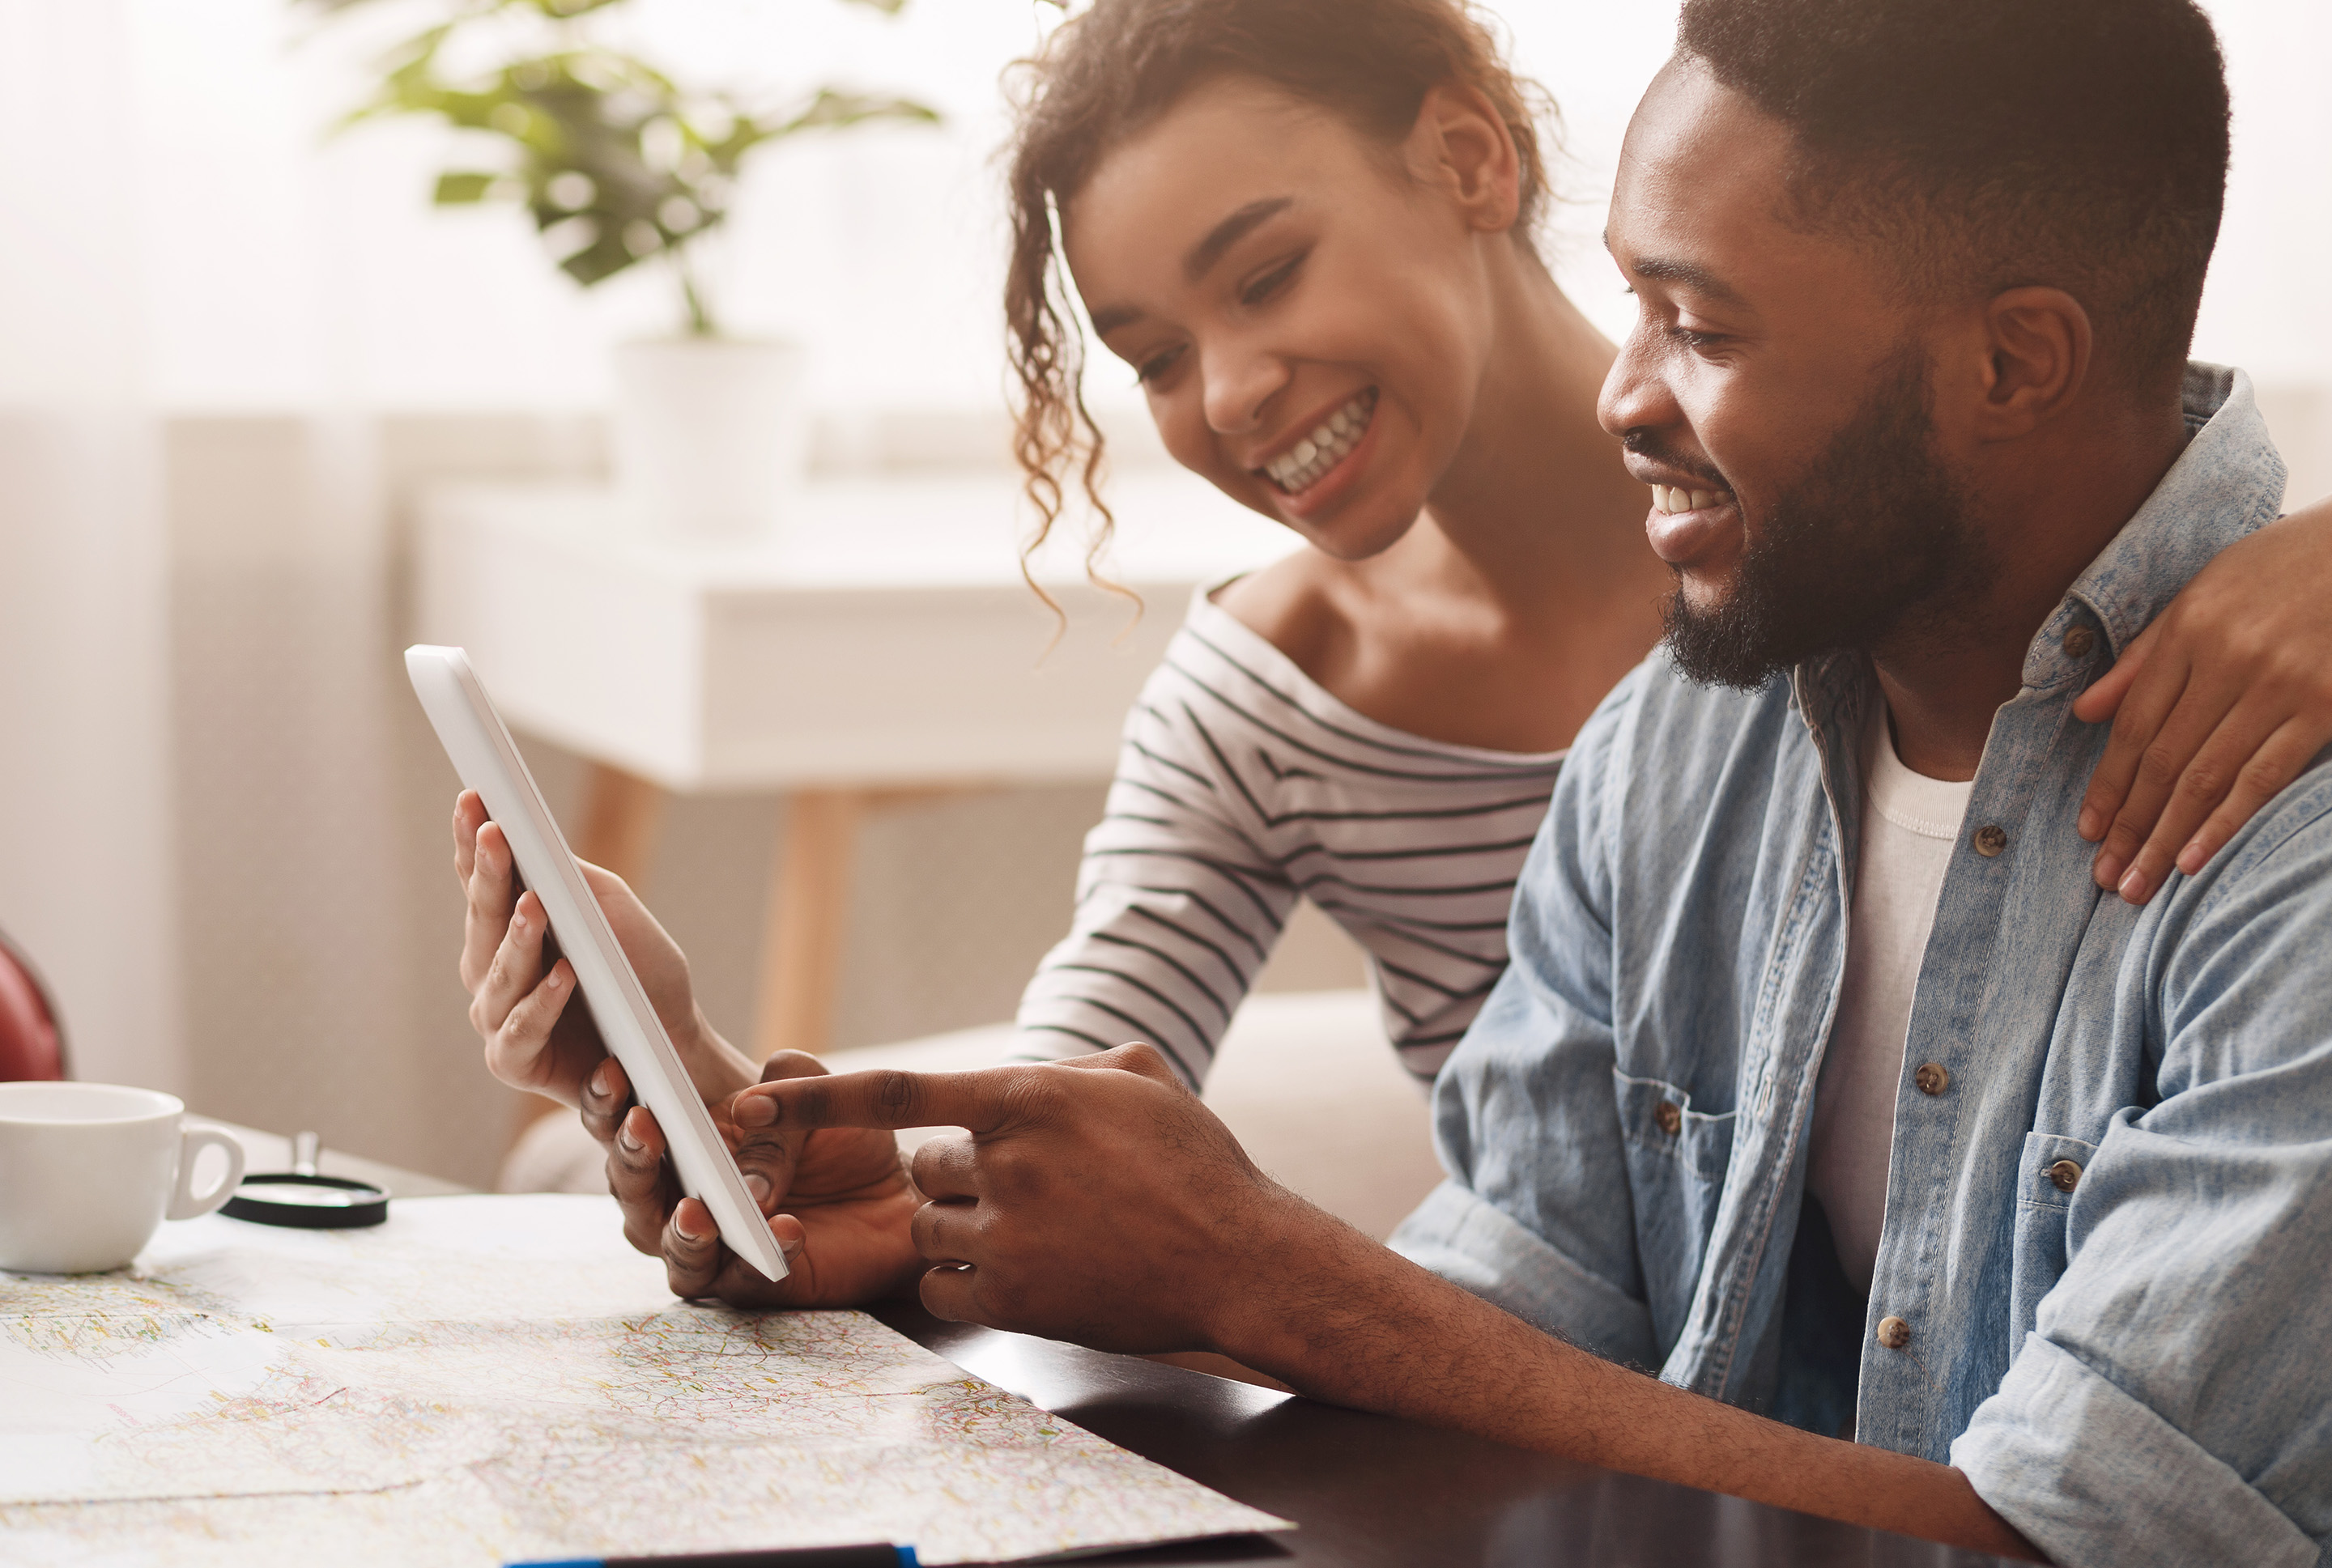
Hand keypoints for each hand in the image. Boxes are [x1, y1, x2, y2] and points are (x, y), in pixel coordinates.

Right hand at [451, 789, 750, 1105]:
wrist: (674, 1041)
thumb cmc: (639, 974)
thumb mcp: (613, 914)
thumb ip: (572, 881)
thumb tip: (531, 839)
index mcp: (509, 930)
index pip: (482, 880)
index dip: (474, 840)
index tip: (474, 798)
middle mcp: (493, 971)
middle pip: (482, 918)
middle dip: (487, 873)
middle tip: (495, 832)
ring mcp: (498, 1017)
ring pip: (497, 974)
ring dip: (516, 938)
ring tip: (533, 904)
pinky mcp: (515, 1060)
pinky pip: (520, 1029)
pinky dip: (542, 1001)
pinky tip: (562, 973)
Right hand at [598, 1050, 923, 1306]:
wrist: (897, 1197)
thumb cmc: (842, 1138)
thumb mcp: (819, 1093)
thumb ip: (783, 1087)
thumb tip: (747, 1113)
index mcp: (683, 1140)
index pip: (624, 1121)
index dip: (607, 1099)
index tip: (614, 1070)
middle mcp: (680, 1195)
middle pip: (630, 1188)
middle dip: (629, 1159)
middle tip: (644, 1129)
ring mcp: (709, 1245)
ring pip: (667, 1246)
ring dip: (679, 1227)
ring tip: (699, 1208)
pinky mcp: (747, 1285)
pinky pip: (737, 1278)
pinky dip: (757, 1254)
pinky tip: (787, 1228)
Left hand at [731, 1044, 1343, 1355]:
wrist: (1241, 1261)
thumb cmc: (1196, 1165)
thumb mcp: (1139, 1079)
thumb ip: (1066, 1066)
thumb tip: (1030, 1069)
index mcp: (1028, 1098)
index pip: (896, 1090)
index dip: (817, 1095)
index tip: (752, 1101)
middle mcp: (1007, 1165)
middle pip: (923, 1168)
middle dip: (962, 1175)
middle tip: (1029, 1186)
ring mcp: (1008, 1237)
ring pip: (930, 1228)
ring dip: (963, 1227)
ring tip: (1039, 1228)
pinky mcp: (1015, 1301)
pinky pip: (944, 1286)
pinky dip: (968, 1280)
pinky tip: (1028, 1270)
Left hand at [2075, 495, 2331, 903]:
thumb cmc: (2285, 566)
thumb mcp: (2206, 589)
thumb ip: (2146, 654)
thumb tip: (2085, 710)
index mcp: (2190, 629)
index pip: (2135, 724)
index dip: (2108, 784)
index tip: (2088, 830)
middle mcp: (2228, 659)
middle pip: (2164, 759)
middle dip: (2130, 824)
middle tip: (2107, 877)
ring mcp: (2279, 684)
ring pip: (2207, 776)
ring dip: (2166, 837)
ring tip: (2139, 884)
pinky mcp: (2326, 705)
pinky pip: (2265, 775)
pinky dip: (2225, 822)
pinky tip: (2194, 860)